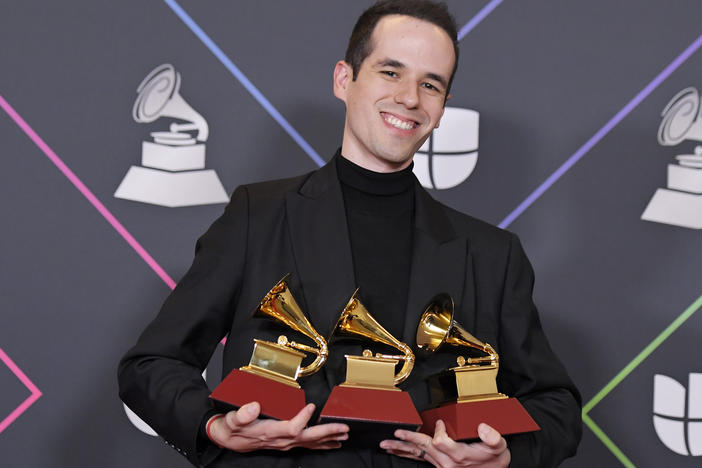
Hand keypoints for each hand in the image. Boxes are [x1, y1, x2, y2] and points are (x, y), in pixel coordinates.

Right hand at [207, 402, 348, 451]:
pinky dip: (322, 443)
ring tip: (344, 435)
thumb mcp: (232, 419)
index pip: (291, 428)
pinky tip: (333, 442)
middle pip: (307, 438)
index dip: (302, 418)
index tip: (312, 406)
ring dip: (328, 438)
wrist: (227, 439)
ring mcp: (284, 444)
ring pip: (310, 443)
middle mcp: (280, 440)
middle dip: (327, 433)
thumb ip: (242, 414)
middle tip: (344, 428)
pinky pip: (307, 445)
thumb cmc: (231, 427)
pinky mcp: (286, 443)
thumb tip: (254, 406)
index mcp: (269, 432)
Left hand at [380, 420, 509, 466]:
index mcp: (460, 455)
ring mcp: (442, 465)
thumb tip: (483, 427)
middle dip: (408, 440)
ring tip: (385, 444)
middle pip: (424, 448)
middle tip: (395, 434)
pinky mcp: (439, 465)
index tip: (440, 422)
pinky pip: (420, 458)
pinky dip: (408, 453)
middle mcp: (448, 462)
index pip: (441, 441)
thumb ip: (493, 438)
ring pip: (419, 454)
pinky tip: (398, 450)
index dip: (439, 430)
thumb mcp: (500, 448)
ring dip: (401, 449)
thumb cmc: (495, 460)